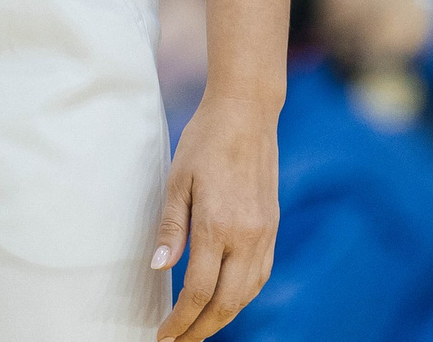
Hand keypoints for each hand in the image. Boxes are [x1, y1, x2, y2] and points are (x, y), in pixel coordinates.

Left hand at [153, 93, 279, 340]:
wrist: (247, 114)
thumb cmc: (205, 141)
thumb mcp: (178, 180)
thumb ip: (171, 228)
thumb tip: (160, 269)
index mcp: (218, 227)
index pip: (198, 292)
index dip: (180, 321)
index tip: (163, 336)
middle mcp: (247, 237)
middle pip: (227, 304)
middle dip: (201, 330)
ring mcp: (264, 234)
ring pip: (247, 294)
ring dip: (223, 317)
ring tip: (199, 327)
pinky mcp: (272, 227)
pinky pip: (260, 275)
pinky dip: (242, 296)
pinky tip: (226, 299)